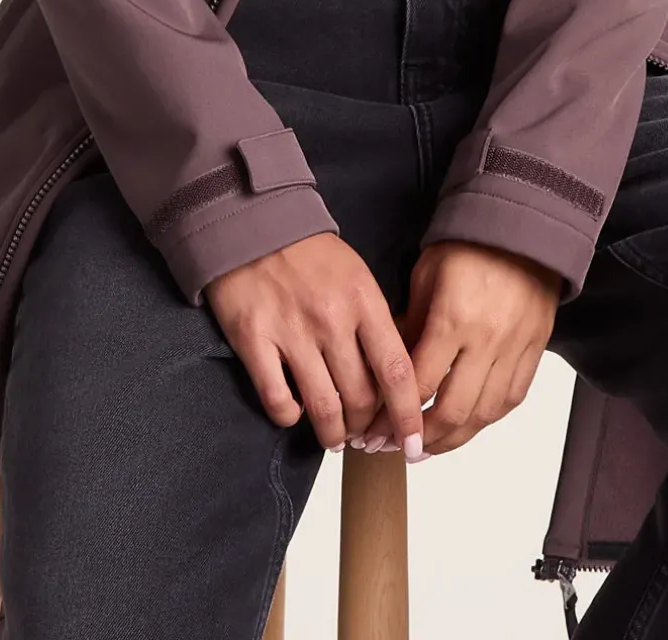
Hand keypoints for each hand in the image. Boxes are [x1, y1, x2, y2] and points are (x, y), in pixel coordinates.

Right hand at [204, 232, 428, 457]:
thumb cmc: (311, 255)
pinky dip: (289, 416)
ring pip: (323, 407)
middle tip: (365, 434)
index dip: (408, 415)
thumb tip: (391, 378)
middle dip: (367, 427)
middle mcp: (332, 319)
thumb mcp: (357, 276)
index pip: (397, 370)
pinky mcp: (254, 339)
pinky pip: (277, 399)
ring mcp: (292, 331)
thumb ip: (374, 322)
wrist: (254, 223)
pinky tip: (294, 412)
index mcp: (364, 301)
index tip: (413, 443)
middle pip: (361, 396)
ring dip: (333, 433)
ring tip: (335, 438)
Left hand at [349, 240, 560, 457]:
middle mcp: (487, 340)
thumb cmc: (467, 247)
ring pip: (484, 415)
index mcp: (453, 319)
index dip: (392, 416)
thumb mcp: (424, 278)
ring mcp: (515, 348)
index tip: (373, 430)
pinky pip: (511, 400)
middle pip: (452, 412)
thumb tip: (388, 371)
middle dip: (419, 440)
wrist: (521, 227)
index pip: (419, 385)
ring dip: (452, 440)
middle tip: (394, 449)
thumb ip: (409, 327)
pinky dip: (486, 420)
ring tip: (426, 449)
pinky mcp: (535, 350)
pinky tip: (466, 426)